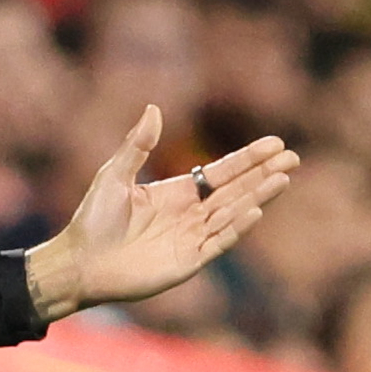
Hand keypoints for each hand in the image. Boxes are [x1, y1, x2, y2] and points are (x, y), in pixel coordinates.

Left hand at [24, 106, 297, 321]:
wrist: (78, 264)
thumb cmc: (92, 221)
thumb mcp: (114, 175)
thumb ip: (137, 145)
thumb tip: (154, 108)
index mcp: (176, 193)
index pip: (221, 173)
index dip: (247, 159)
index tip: (275, 144)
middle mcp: (189, 214)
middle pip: (235, 191)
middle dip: (263, 174)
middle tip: (293, 157)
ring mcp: (191, 238)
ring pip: (233, 213)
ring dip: (258, 197)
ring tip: (283, 178)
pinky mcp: (188, 261)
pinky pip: (219, 241)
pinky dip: (237, 227)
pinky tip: (255, 210)